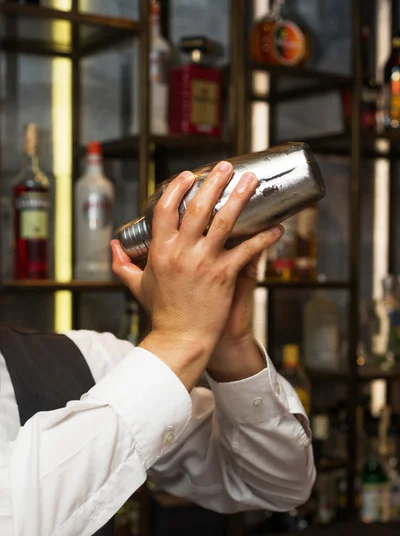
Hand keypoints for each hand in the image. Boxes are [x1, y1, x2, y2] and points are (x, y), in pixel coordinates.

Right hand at [111, 161, 282, 390]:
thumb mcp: (139, 286)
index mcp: (160, 252)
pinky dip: (263, 238)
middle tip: (225, 167)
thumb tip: (114, 248)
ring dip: (239, 197)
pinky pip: (247, 251)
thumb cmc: (162, 314)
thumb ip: (124, 265)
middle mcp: (181, 253)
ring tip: (250, 180)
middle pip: (198, 208)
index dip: (177, 188)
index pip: (166, 209)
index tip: (189, 175)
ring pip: (224, 221)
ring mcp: (203, 263)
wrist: (180, 340)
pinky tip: (276, 227)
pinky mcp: (224, 276)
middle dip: (213, 182)